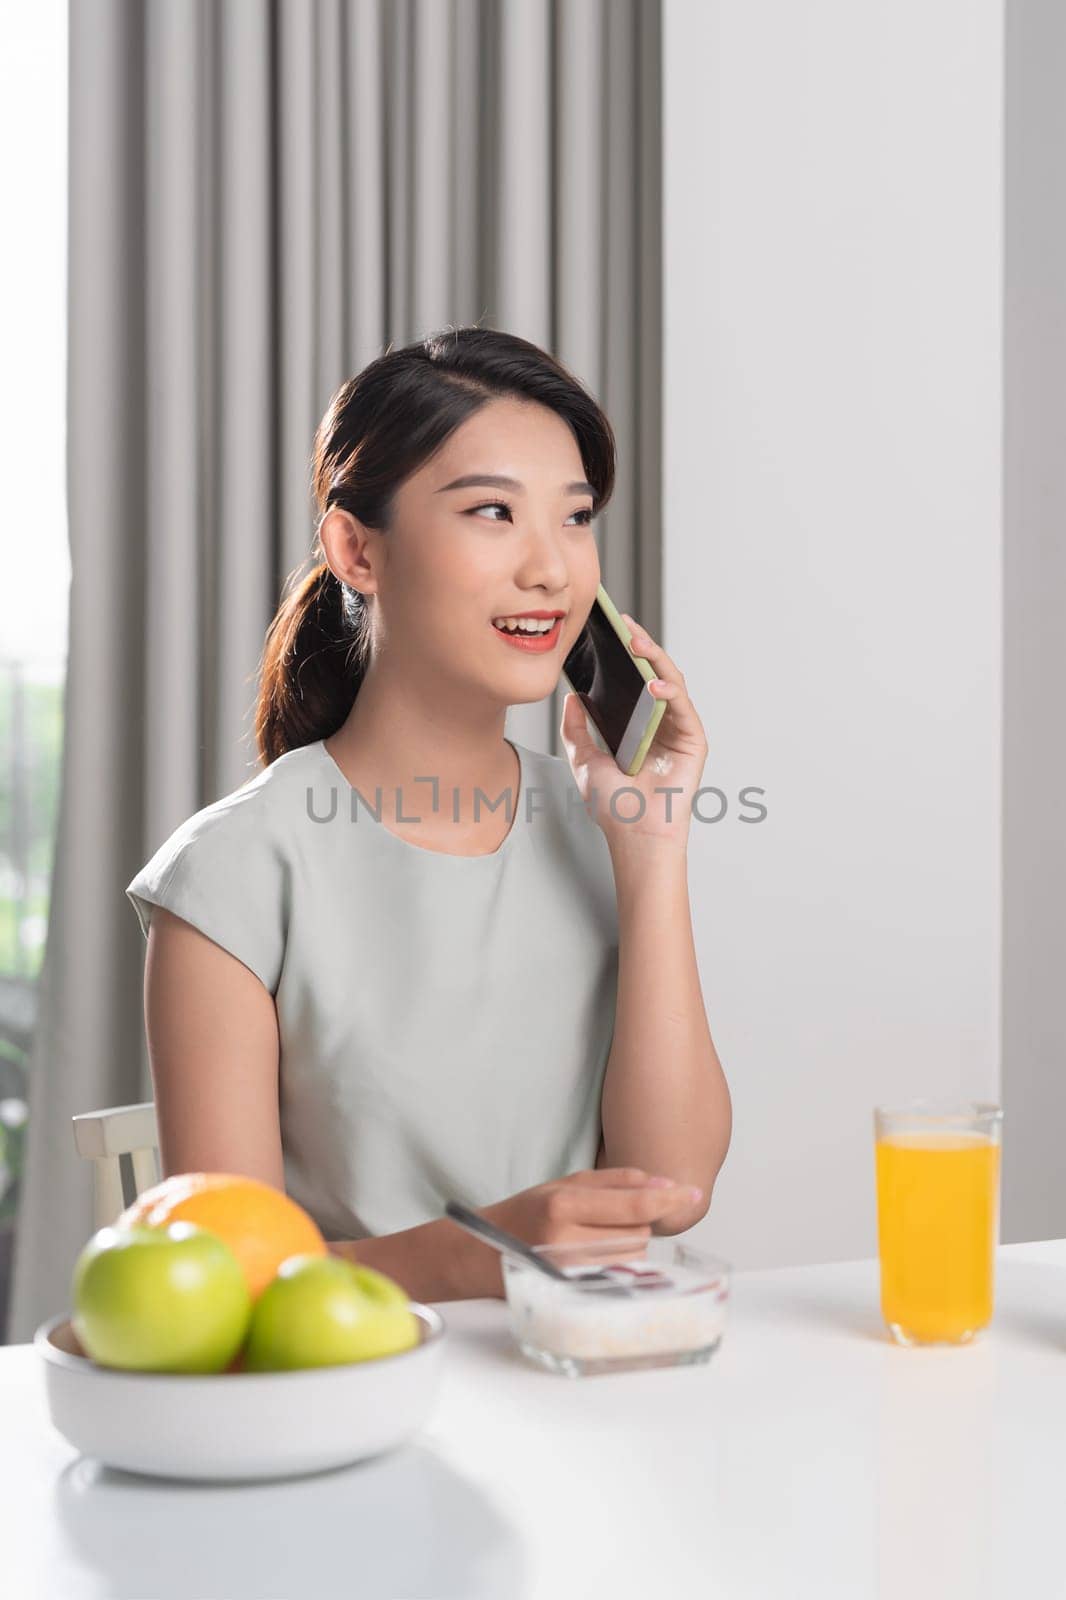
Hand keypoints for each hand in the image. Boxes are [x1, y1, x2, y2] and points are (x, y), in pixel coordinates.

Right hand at [468, 1167, 701, 1297]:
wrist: (481, 1253)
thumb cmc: (526, 1214)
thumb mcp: (564, 1184)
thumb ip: (616, 1182)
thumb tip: (664, 1184)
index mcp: (563, 1205)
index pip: (633, 1205)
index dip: (668, 1199)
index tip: (693, 1193)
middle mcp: (566, 1240)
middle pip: (638, 1230)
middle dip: (635, 1220)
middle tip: (602, 1218)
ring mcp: (571, 1272)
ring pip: (633, 1252)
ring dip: (627, 1241)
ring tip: (592, 1236)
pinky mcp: (574, 1293)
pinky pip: (620, 1272)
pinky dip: (618, 1261)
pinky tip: (594, 1254)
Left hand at [559, 613, 707, 852]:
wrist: (632, 836)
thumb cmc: (614, 806)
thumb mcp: (584, 759)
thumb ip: (576, 729)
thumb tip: (570, 697)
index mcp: (640, 723)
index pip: (635, 678)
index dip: (625, 653)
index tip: (609, 629)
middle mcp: (662, 722)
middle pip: (655, 673)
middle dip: (641, 645)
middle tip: (624, 624)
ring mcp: (679, 730)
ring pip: (672, 683)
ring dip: (656, 659)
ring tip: (637, 643)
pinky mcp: (694, 742)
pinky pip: (684, 709)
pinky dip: (671, 693)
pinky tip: (654, 685)